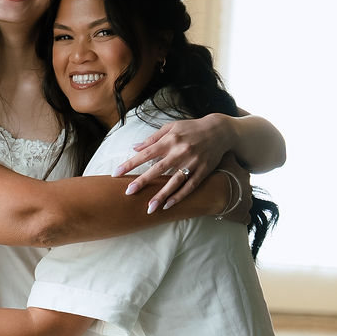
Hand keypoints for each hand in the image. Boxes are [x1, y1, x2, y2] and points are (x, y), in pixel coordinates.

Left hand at [118, 114, 233, 209]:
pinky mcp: (203, 171)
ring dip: (161, 196)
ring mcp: (192, 163)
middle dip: (142, 182)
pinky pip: (190, 186)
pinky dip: (179, 197)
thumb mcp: (171, 127)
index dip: (130, 164)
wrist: (220, 130)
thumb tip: (134, 148)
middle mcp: (180, 152)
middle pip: (158, 169)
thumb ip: (152, 138)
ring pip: (174, 182)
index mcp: (169, 140)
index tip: (116, 173)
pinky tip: (168, 206)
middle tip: (128, 193)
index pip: (145, 154)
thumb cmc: (191, 128)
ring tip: (149, 208)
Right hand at [216, 154, 252, 225]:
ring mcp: (246, 202)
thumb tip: (226, 146)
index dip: (231, 175)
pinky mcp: (243, 215)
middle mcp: (248, 187)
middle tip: (222, 189)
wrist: (213, 193)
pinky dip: (240, 217)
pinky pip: (245, 217)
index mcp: (242, 174)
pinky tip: (232, 215)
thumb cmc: (214, 175)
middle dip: (235, 188)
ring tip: (223, 202)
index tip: (223, 176)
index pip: (240, 172)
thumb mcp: (219, 158)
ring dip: (236, 201)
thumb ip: (225, 152)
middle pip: (243, 186)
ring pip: (244, 201)